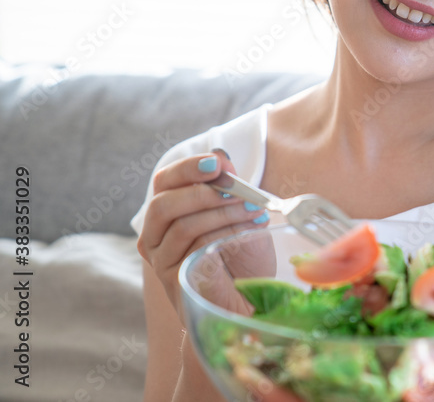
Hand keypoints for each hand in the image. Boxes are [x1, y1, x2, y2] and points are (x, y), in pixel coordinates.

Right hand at [136, 150, 271, 316]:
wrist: (249, 300)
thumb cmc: (241, 255)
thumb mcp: (239, 212)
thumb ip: (227, 186)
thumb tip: (220, 156)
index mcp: (167, 211)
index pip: (164, 181)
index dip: (188, 168)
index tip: (217, 164)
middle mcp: (154, 235)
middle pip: (163, 204)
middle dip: (204, 192)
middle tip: (238, 190)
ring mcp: (160, 259)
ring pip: (183, 227)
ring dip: (224, 213)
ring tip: (255, 210)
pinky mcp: (174, 280)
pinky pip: (196, 250)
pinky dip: (227, 235)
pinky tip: (251, 230)